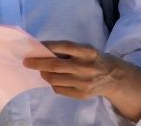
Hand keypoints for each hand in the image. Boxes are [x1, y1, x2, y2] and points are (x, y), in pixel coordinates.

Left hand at [22, 40, 140, 120]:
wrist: (113, 77)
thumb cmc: (93, 59)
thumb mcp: (84, 49)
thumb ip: (67, 50)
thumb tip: (42, 50)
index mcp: (87, 52)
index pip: (64, 46)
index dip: (47, 46)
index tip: (34, 47)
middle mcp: (85, 67)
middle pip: (55, 65)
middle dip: (37, 63)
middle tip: (27, 62)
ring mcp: (83, 82)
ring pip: (54, 79)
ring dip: (44, 74)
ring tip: (42, 70)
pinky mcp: (81, 94)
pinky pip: (59, 89)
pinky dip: (53, 83)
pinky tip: (55, 79)